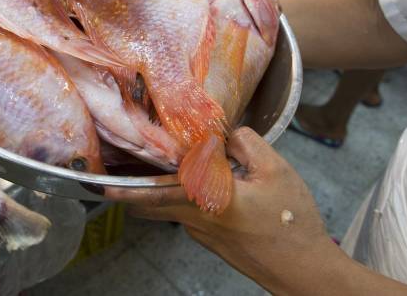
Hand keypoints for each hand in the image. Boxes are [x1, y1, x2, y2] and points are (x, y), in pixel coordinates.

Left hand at [129, 127, 338, 294]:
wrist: (306, 272)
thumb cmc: (291, 223)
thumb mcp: (274, 170)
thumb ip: (245, 143)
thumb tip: (224, 133)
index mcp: (203, 200)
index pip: (152, 193)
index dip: (124, 189)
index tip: (99, 183)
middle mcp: (195, 220)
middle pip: (152, 205)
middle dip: (131, 191)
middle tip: (113, 175)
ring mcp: (203, 234)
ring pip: (170, 209)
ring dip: (160, 191)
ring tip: (160, 167)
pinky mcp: (214, 241)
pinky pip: (188, 215)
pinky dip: (184, 199)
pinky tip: (200, 183)